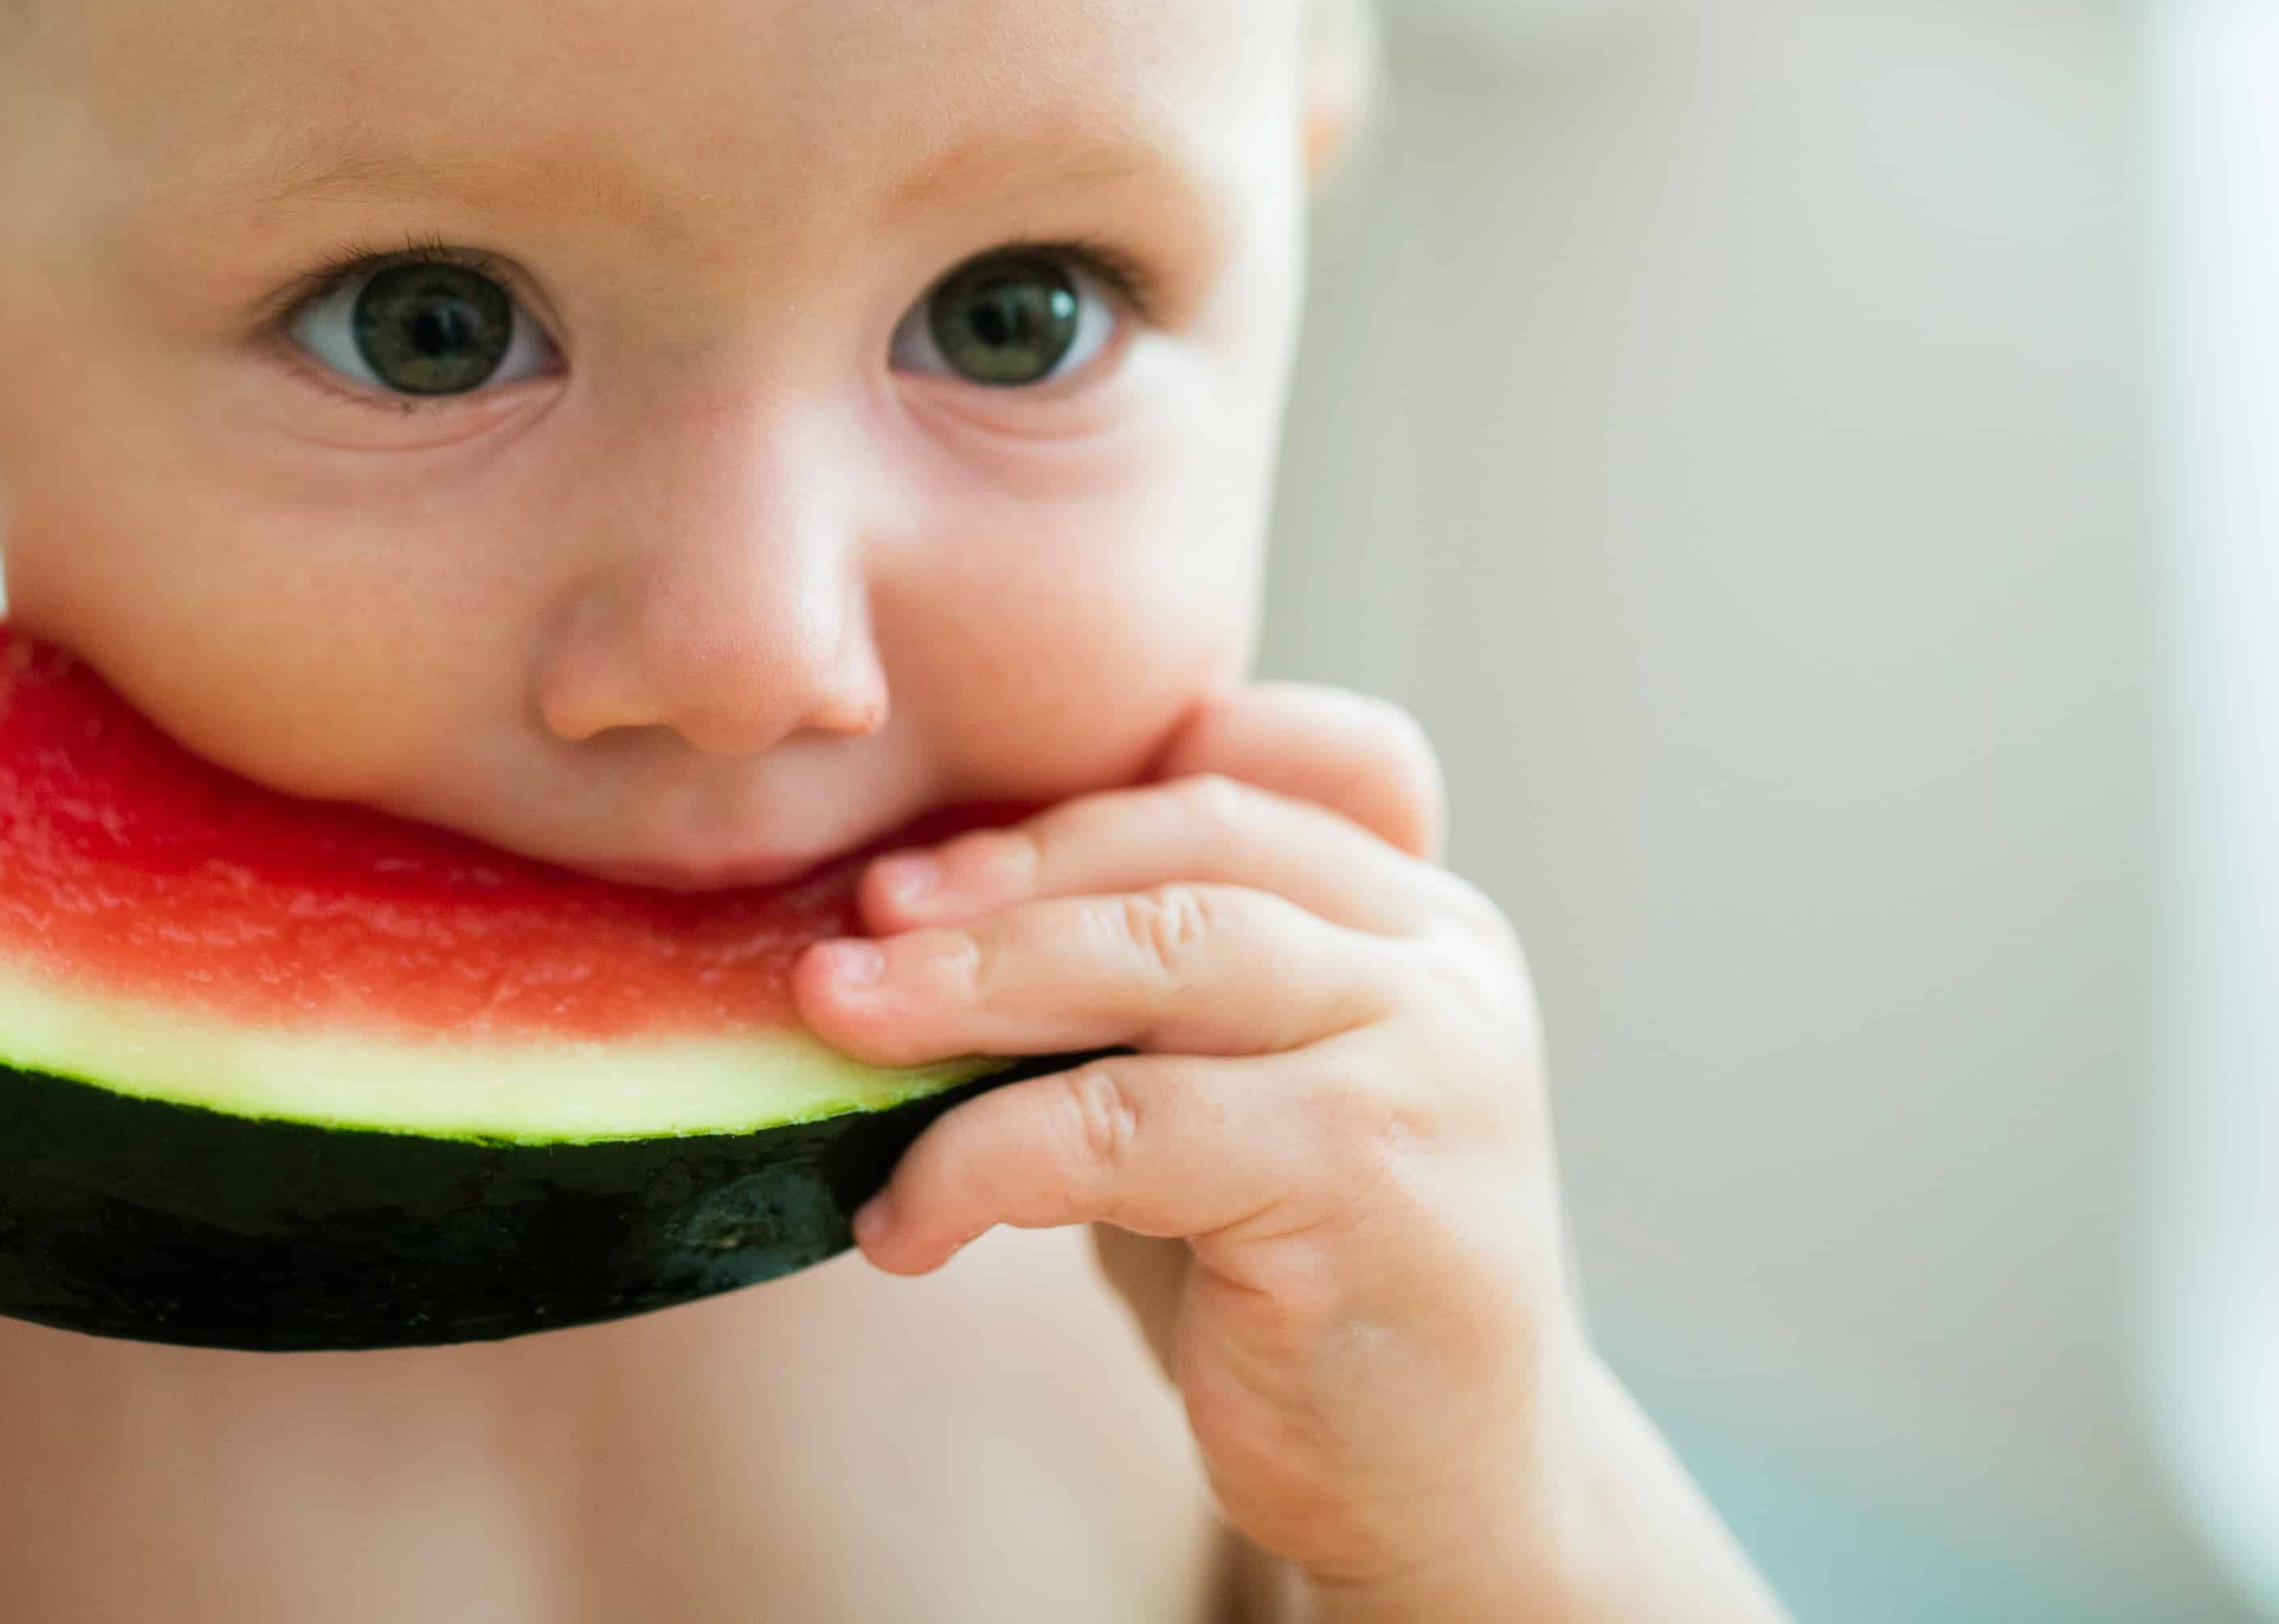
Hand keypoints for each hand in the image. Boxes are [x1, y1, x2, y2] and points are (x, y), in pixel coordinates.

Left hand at [796, 687, 1770, 1618]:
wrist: (1444, 1487)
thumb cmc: (1301, 1270)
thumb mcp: (1241, 1092)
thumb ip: (1157, 979)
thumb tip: (900, 902)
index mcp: (1416, 916)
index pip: (1220, 792)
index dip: (1058, 812)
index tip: (908, 866)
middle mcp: (1443, 967)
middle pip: (1186, 854)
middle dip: (996, 883)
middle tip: (845, 931)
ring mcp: (1422, 1066)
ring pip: (1159, 963)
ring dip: (971, 986)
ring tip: (834, 1021)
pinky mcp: (1363, 1185)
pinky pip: (1122, 1131)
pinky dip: (979, 1159)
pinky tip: (904, 1221)